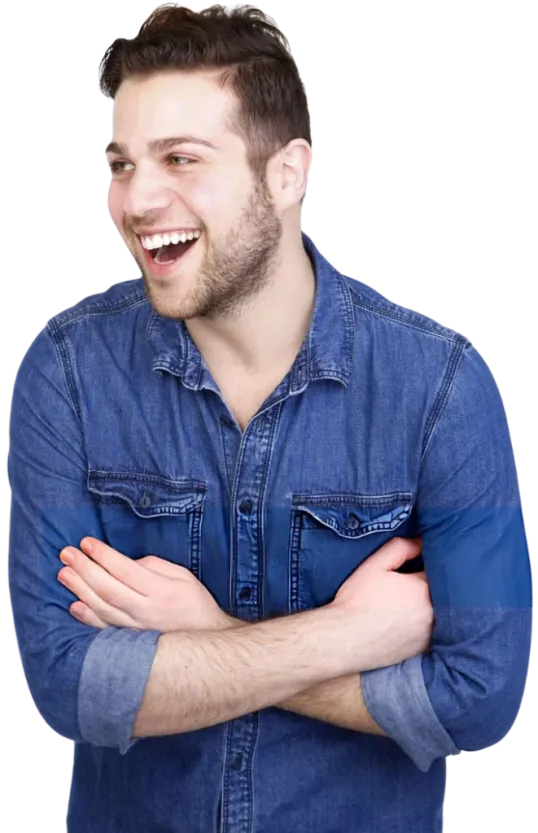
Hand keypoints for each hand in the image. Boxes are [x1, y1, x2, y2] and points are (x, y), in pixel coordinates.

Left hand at [57, 537, 230, 631]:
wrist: (205, 638)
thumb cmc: (193, 602)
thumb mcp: (182, 575)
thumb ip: (153, 566)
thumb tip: (124, 565)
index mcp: (161, 590)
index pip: (125, 570)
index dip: (103, 555)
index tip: (86, 542)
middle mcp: (146, 610)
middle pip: (108, 588)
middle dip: (84, 569)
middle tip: (66, 554)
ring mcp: (136, 628)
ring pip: (102, 608)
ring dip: (79, 590)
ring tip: (64, 573)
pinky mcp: (131, 640)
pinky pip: (104, 628)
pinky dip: (87, 618)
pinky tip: (74, 605)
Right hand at [329, 536, 433, 666]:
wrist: (345, 640)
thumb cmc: (357, 600)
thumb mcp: (375, 565)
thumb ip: (401, 547)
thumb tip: (421, 542)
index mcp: (423, 588)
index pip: (438, 568)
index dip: (427, 564)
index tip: (416, 564)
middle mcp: (433, 611)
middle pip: (441, 591)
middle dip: (429, 584)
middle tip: (409, 584)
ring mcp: (431, 632)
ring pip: (438, 611)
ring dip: (429, 604)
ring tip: (407, 603)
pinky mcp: (424, 648)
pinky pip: (432, 630)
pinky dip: (423, 623)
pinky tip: (406, 620)